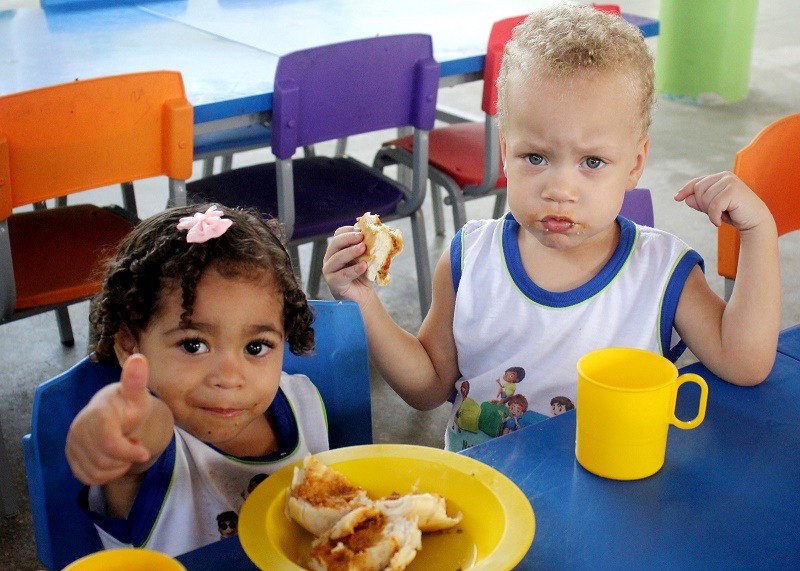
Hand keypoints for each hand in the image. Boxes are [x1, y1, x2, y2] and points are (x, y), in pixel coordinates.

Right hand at [66, 354, 154, 484]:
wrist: (112, 412)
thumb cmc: (127, 404)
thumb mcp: (136, 395)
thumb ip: (136, 381)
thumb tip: (138, 359)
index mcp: (96, 414)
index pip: (108, 443)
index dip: (127, 451)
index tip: (143, 452)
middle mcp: (79, 428)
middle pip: (103, 461)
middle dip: (124, 458)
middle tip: (133, 444)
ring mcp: (72, 444)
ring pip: (96, 472)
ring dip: (116, 467)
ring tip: (123, 449)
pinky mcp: (70, 457)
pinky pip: (88, 478)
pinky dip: (105, 474)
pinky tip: (112, 458)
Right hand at [322, 226, 374, 303]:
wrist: (363, 295)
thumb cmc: (363, 275)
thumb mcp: (367, 257)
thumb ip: (369, 246)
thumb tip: (378, 233)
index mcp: (337, 248)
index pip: (339, 234)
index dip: (349, 230)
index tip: (362, 230)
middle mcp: (330, 257)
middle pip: (335, 243)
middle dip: (349, 238)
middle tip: (362, 237)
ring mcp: (329, 270)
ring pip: (337, 258)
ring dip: (350, 251)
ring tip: (363, 248)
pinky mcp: (333, 282)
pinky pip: (342, 275)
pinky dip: (353, 270)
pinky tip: (363, 266)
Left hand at [674, 171, 770, 231]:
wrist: (755, 221)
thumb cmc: (735, 213)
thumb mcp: (713, 208)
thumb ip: (700, 202)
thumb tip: (686, 198)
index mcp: (720, 177)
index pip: (697, 182)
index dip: (686, 190)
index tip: (677, 198)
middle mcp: (725, 176)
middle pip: (698, 190)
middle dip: (702, 205)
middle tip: (715, 213)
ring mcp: (730, 182)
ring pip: (705, 198)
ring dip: (710, 212)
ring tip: (721, 215)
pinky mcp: (733, 190)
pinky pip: (713, 206)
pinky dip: (714, 217)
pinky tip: (720, 222)